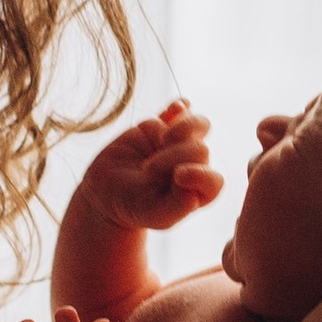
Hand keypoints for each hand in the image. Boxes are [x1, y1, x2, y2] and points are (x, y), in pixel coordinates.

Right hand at [70, 102, 224, 234]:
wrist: (107, 190)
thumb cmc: (135, 207)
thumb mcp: (154, 214)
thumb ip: (177, 207)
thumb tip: (195, 194)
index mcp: (198, 190)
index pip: (213, 181)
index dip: (200, 175)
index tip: (178, 176)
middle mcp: (194, 165)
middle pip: (201, 149)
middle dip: (175, 156)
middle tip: (148, 169)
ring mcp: (180, 143)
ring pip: (200, 124)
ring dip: (184, 127)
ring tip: (164, 138)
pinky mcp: (163, 125)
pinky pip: (180, 109)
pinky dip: (180, 106)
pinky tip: (172, 110)